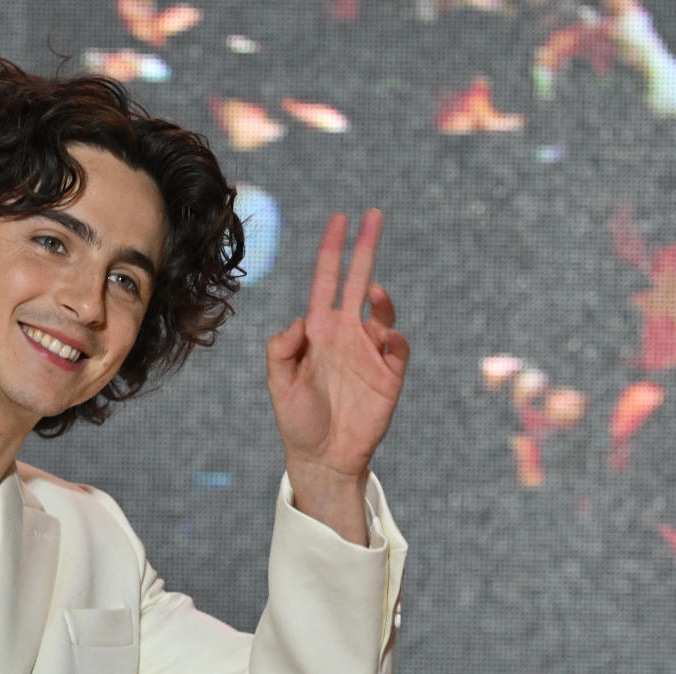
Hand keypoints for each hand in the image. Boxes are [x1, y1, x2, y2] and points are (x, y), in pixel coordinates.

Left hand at [267, 210, 408, 494]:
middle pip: (358, 281)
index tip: (340, 219)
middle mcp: (345, 334)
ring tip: (371, 294)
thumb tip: (301, 320)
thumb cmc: (296, 419)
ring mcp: (369, 352)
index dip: (333, 250)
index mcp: (318, 331)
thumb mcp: (277, 383)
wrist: (323, 457)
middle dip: (365, 248)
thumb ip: (281, 349)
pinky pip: (398, 347)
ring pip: (382, 311)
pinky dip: (394, 337)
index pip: (326, 281)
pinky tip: (382, 340)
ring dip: (379, 299)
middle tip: (373, 215)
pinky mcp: (389, 375)